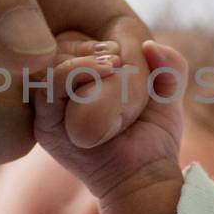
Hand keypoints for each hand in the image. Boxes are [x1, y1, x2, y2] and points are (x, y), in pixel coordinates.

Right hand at [33, 40, 187, 213]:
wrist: (144, 177)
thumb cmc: (151, 135)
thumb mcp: (166, 91)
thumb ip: (168, 63)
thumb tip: (151, 44)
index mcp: (74, 77)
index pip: (69, 36)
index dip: (95, 36)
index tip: (122, 52)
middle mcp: (54, 92)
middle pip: (56, 42)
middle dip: (91, 45)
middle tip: (118, 60)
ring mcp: (46, 109)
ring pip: (50, 57)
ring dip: (85, 56)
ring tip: (113, 65)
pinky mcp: (45, 126)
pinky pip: (48, 81)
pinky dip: (77, 69)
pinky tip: (105, 71)